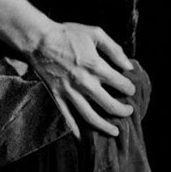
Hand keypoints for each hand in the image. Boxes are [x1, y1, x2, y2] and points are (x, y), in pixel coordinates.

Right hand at [28, 22, 135, 139]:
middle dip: (123, 110)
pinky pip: (67, 118)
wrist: (40, 40)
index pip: (120, 84)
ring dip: (105, 126)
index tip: (131, 89)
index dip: (129, 88)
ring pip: (91, 117)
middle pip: (109, 105)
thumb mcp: (95, 33)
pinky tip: (83, 138)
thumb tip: (128, 65)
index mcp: (96, 66)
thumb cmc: (68, 34)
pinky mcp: (57, 97)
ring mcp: (70, 93)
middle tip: (129, 111)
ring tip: (115, 131)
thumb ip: (114, 49)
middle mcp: (85, 83)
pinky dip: (75, 130)